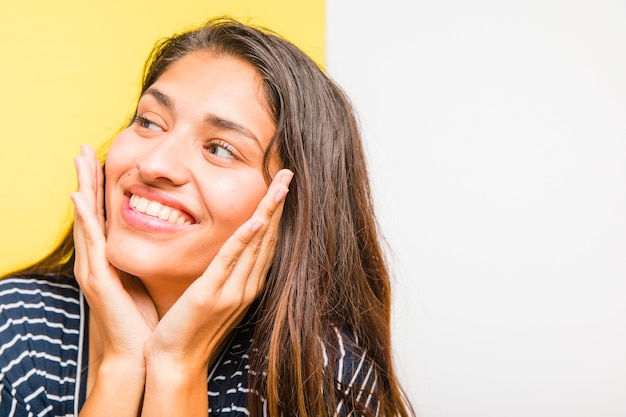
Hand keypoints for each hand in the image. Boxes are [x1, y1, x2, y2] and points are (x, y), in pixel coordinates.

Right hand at [71, 145, 156, 362]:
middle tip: (82, 150)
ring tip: (79, 161)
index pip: (106, 216)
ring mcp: (94, 269)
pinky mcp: (98, 280)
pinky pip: (91, 244)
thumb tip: (166, 238)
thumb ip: (148, 259)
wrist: (139, 354)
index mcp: (111, 260)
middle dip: (87, 180)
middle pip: (91, 212)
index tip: (102, 160)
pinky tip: (78, 199)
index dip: (102, 189)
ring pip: (87, 221)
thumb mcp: (146, 281)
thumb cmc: (145, 319)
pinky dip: (84, 221)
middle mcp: (97, 261)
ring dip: (82, 189)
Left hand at [144, 168, 292, 368]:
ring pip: (256, 243)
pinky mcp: (211, 294)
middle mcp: (247, 285)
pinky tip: (257, 220)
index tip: (282, 186)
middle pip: (269, 237)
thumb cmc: (190, 327)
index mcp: (248, 284)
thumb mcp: (214, 294)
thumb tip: (228, 248)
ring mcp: (232, 291)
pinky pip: (230, 261)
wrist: (175, 361)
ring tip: (280, 186)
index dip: (277, 212)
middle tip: (288, 173)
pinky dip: (245, 239)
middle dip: (279, 203)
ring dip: (269, 212)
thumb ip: (224, 271)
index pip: (267, 241)